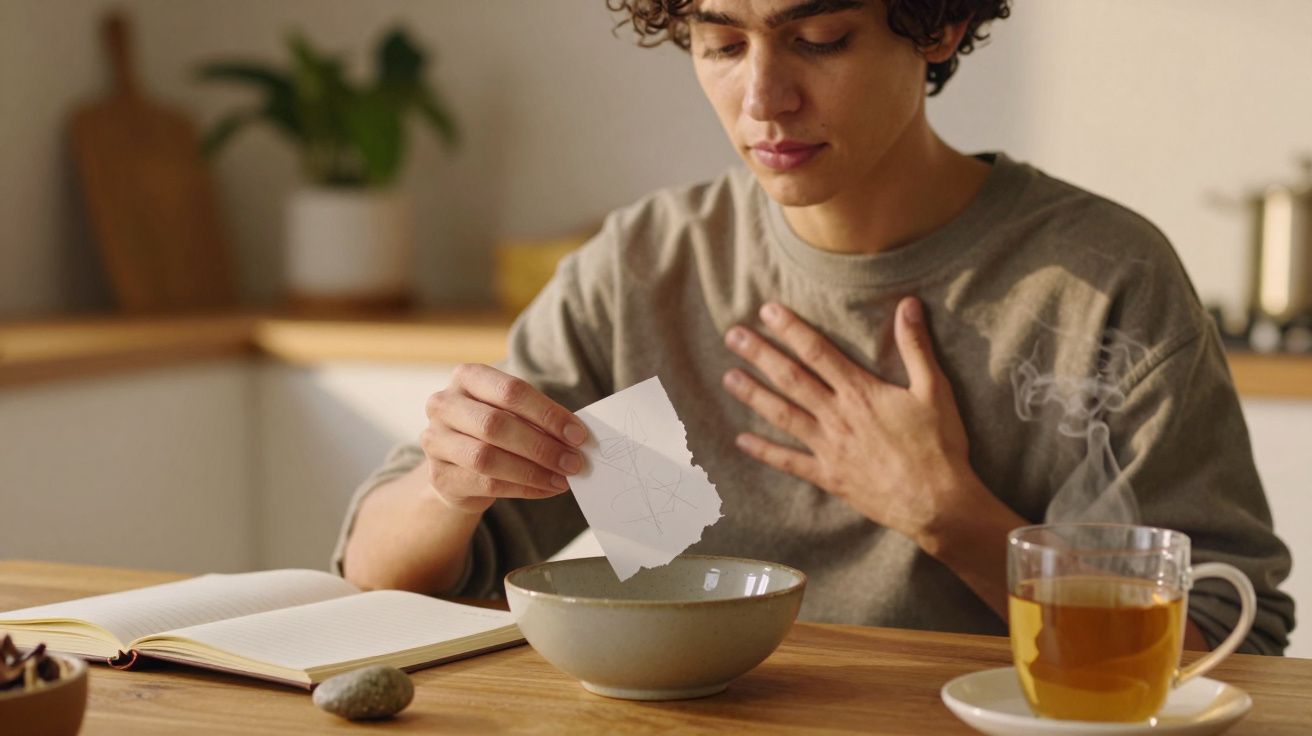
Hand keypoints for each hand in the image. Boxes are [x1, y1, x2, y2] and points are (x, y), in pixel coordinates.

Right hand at [420, 364, 588, 513]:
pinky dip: (523, 488)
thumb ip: (538, 420)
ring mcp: (435, 441)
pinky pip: (486, 484)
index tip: (578, 434)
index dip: (547, 414)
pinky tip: (546, 489)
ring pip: (487, 458)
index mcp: (467, 377)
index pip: (511, 391)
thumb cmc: (494, 430)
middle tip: (573, 462)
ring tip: (562, 478)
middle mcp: (444, 405)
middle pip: (496, 425)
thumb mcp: (513, 414)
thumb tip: (576, 438)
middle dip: (541, 446)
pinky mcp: (439, 476)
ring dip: (532, 471)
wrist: (458, 464)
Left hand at [722, 297, 983, 546]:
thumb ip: (916, 346)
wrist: (938, 502)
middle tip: (732, 336)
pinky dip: (764, 451)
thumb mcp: (934, 390)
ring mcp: (829, 447)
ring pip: (783, 415)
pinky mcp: (829, 476)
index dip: (791, 329)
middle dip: (760, 354)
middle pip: (791, 379)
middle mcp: (838, 416)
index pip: (818, 352)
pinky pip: (789, 462)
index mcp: (861, 392)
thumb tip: (908, 304)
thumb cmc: (939, 445)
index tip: (766, 311)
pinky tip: (741, 440)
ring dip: (754, 395)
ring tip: (728, 377)